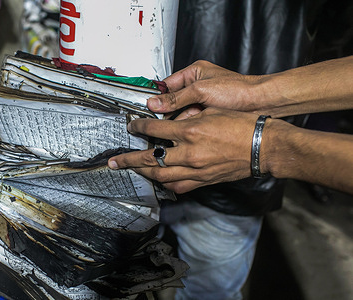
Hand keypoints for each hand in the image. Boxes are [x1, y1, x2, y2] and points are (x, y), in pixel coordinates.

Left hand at [108, 108, 260, 193]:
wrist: (264, 146)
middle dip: (128, 160)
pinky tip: (159, 180)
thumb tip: (169, 118)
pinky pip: (179, 186)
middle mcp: (190, 153)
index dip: (138, 127)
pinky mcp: (205, 180)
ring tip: (132, 170)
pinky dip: (165, 183)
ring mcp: (197, 170)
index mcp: (191, 131)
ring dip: (143, 173)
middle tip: (113, 162)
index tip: (131, 126)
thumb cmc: (242, 123)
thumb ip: (187, 115)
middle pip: (150, 159)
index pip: (154, 129)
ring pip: (161, 176)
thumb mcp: (211, 110)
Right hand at [147, 60, 266, 114]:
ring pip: (180, 113)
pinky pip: (191, 121)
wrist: (260, 104)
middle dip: (168, 111)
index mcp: (194, 72)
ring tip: (177, 126)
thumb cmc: (238, 90)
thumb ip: (176, 98)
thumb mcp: (202, 91)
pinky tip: (187, 130)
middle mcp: (196, 86)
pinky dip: (188, 125)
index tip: (146, 107)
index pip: (166, 84)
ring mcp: (202, 101)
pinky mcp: (207, 114)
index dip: (156, 97)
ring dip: (179, 120)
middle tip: (160, 120)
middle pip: (172, 101)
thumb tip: (155, 103)